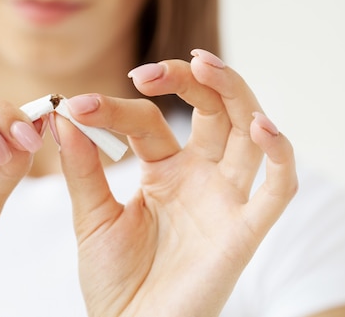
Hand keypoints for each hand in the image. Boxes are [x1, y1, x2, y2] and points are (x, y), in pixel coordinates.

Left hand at [56, 50, 296, 316]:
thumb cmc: (114, 280)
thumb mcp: (92, 217)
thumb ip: (82, 170)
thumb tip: (64, 116)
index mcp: (165, 172)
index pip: (149, 121)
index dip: (115, 109)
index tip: (76, 106)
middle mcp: (200, 178)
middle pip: (212, 111)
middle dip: (190, 80)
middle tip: (151, 70)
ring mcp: (224, 200)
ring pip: (247, 134)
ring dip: (235, 95)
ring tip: (206, 66)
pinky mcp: (244, 231)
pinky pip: (277, 190)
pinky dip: (280, 156)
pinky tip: (260, 127)